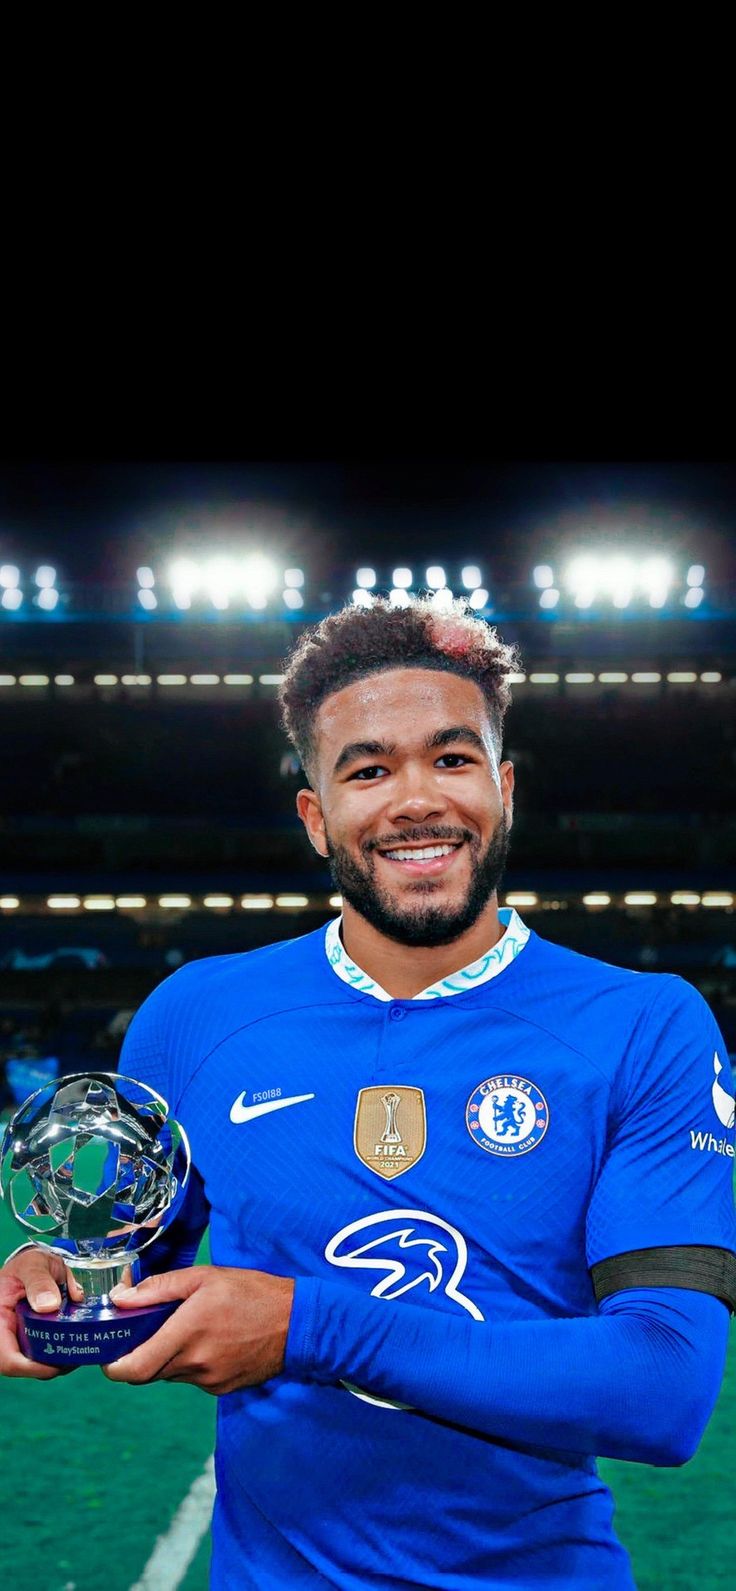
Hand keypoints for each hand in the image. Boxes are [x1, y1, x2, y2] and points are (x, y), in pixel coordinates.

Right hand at [0, 1250, 83, 1378]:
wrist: (33, 1264)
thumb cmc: (29, 1264)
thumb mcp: (33, 1264)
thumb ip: (39, 1280)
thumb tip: (49, 1305)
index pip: (8, 1358)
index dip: (32, 1367)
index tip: (58, 1363)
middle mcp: (5, 1334)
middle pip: (22, 1366)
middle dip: (50, 1366)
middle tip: (77, 1356)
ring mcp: (17, 1339)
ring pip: (32, 1364)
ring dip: (56, 1362)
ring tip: (79, 1351)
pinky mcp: (29, 1340)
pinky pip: (40, 1355)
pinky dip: (57, 1354)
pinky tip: (74, 1344)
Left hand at [102, 1266, 294, 1394]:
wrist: (298, 1322)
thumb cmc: (252, 1293)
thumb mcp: (204, 1277)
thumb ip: (159, 1289)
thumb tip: (121, 1299)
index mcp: (186, 1334)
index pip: (133, 1369)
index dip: (113, 1367)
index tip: (108, 1354)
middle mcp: (194, 1364)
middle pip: (148, 1373)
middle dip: (140, 1355)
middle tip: (145, 1332)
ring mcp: (209, 1380)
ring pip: (170, 1374)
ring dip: (167, 1357)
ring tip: (186, 1329)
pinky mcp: (222, 1388)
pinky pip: (193, 1378)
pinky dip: (190, 1362)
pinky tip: (209, 1340)